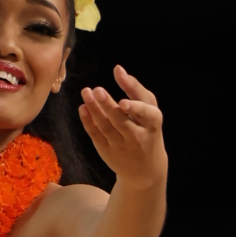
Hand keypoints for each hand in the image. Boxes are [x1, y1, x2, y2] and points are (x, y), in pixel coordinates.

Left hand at [77, 66, 165, 188]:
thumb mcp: (149, 109)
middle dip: (108, 106)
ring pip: (106, 127)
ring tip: (86, 93)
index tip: (122, 102)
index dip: (134, 109)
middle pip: (121, 120)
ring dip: (95, 110)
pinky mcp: (108, 151)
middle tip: (97, 90)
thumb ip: (134, 88)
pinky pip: (96, 135)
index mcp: (152, 124)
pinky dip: (88, 122)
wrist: (145, 168)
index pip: (145, 115)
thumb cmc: (147, 129)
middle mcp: (137, 137)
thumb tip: (118, 69)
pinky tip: (83, 108)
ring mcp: (121, 146)